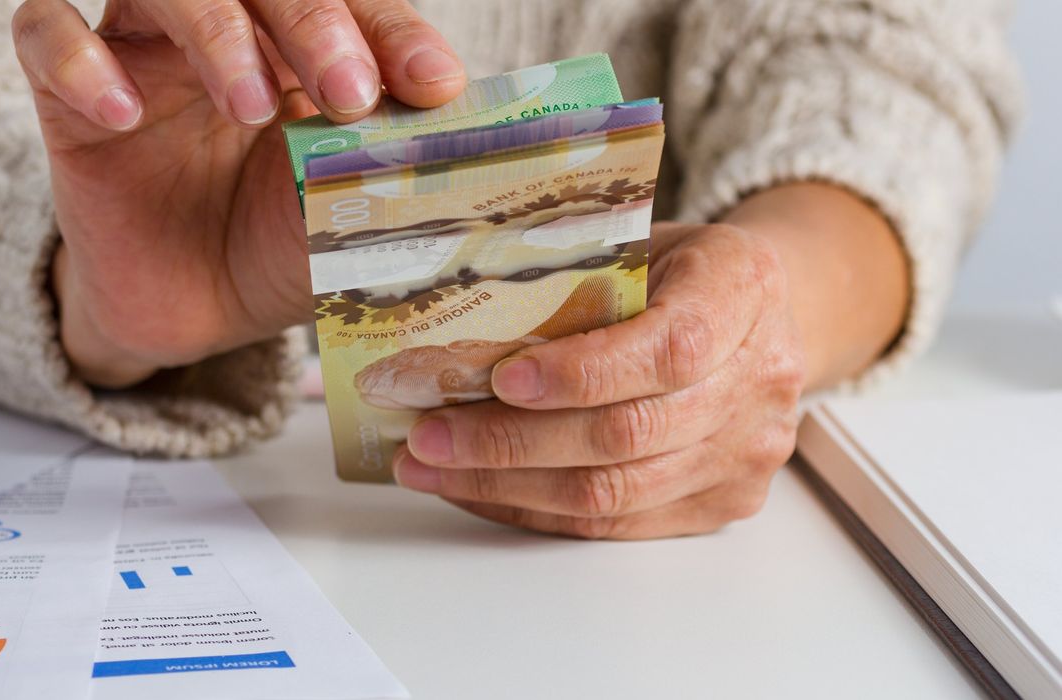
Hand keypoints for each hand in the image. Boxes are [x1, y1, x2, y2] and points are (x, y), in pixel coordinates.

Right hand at [11, 0, 465, 385]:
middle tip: (350, 92)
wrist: (192, 313)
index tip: (434, 86)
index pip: (351, 2)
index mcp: (302, 47)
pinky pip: (45, 32)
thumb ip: (383, 167)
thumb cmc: (275, 249)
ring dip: (214, 32)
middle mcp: (225, 29)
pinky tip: (126, 111)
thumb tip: (457, 127)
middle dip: (314, 20)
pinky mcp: (67, 93)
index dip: (392, 32)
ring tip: (250, 107)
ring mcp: (142, 50)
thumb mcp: (342, 215)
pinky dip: (82, 61)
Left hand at [392, 223, 807, 538]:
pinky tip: (482, 489)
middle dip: (511, 442)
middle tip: (429, 435)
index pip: (668, 350)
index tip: (500, 378)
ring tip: (433, 468)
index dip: (581, 373)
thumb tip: (462, 327)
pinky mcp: (724, 501)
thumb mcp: (644, 241)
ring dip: (508, 485)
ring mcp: (747, 451)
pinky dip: (538, 510)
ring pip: (614, 493)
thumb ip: (580, 277)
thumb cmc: (684, 270)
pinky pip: (618, 523)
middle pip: (628, 434)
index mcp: (742, 291)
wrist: (769, 312)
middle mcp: (759, 379)